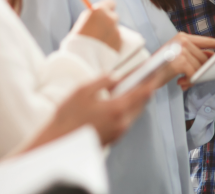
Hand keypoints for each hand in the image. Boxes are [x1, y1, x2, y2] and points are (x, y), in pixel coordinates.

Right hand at [33, 76, 154, 147]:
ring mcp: (118, 132)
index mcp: (116, 109)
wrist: (58, 143)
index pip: (142, 92)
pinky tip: (119, 102)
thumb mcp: (82, 90)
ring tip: (132, 87)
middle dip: (145, 89)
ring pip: (134, 112)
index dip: (151, 80)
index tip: (156, 71)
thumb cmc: (67, 117)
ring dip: (136, 100)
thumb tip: (116, 77)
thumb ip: (103, 80)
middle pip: (141, 103)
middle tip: (146, 77)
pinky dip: (127, 109)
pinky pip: (126, 121)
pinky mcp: (113, 138)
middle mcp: (122, 122)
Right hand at [71, 0, 121, 51]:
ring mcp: (116, 31)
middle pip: (114, 16)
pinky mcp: (120, 43)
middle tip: (101, 29)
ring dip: (110, 34)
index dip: (108, 8)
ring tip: (99, 44)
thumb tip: (98, 15)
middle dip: (109, 22)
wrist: (81, 60)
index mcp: (99, 10)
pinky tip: (103, 50)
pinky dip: (112, 43)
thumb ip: (92, 17)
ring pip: (115, 30)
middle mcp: (110, 18)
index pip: (110, 3)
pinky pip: (117, 40)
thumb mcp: (82, 23)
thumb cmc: (76, 41)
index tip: (105, 12)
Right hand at [159, 33, 214, 90]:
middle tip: (190, 79)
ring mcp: (180, 50)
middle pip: (204, 57)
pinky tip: (181, 82)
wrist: (142, 77)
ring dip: (195, 77)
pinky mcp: (178, 61)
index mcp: (182, 37)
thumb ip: (195, 55)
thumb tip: (212, 56)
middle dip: (202, 70)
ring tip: (183, 81)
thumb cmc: (161, 68)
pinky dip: (190, 80)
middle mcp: (181, 40)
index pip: (206, 40)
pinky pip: (194, 74)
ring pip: (200, 67)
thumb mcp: (179, 58)